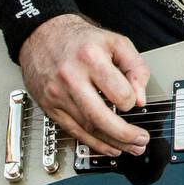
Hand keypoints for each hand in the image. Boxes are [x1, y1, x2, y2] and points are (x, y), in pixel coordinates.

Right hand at [19, 13, 150, 157]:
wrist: (42, 36)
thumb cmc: (80, 40)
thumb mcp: (116, 42)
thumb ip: (135, 67)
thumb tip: (140, 98)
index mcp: (90, 58)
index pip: (119, 93)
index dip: (133, 101)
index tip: (136, 102)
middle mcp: (71, 78)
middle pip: (100, 118)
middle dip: (125, 135)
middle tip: (141, 140)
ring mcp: (57, 95)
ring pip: (88, 129)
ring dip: (113, 143)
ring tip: (130, 147)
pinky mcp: (50, 107)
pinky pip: (74, 132)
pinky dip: (93, 143)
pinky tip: (109, 147)